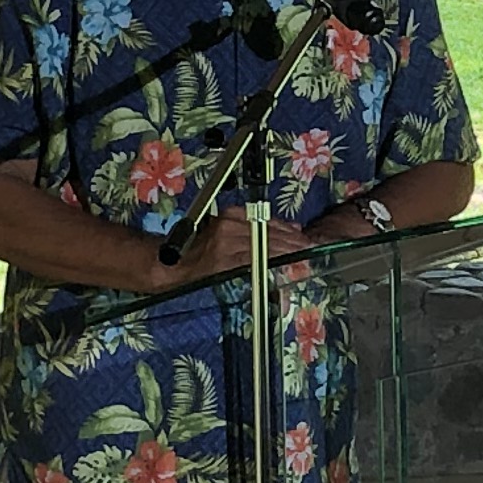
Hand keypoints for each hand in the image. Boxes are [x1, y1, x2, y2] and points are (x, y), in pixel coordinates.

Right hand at [162, 210, 312, 279]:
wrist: (172, 266)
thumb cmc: (199, 250)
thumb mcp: (225, 231)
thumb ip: (256, 229)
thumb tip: (292, 229)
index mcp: (231, 215)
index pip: (267, 221)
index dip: (289, 230)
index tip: (304, 238)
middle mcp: (230, 225)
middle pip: (270, 233)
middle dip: (293, 242)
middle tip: (310, 249)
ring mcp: (227, 243)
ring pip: (265, 247)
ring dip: (287, 253)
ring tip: (303, 257)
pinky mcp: (226, 261)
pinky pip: (255, 262)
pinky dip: (271, 264)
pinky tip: (284, 267)